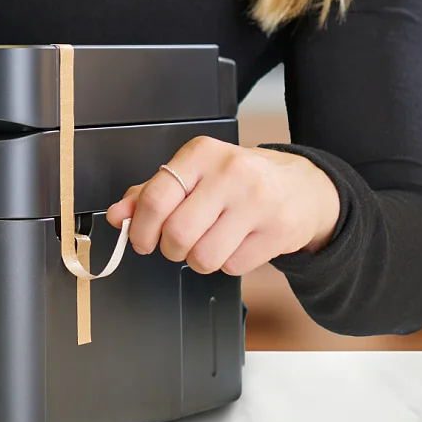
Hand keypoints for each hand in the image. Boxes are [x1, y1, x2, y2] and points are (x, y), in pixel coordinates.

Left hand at [105, 136, 339, 275]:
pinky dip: (227, 264)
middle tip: (176, 244)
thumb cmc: (239, 181)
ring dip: (198, 260)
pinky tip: (237, 243)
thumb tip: (118, 216)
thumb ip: (151, 193)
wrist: (302, 187)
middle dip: (169, 249)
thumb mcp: (194, 175)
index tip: (141, 240)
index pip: (155, 197)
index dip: (141, 228)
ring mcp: (257, 202)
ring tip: (209, 243)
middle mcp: (230, 173)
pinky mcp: (277, 231)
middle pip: (178, 233)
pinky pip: (232, 267)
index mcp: (202, 153)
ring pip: (203, 257)